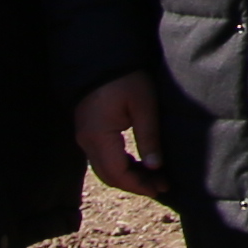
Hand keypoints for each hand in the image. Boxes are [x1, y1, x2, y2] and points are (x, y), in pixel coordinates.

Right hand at [74, 73, 170, 201]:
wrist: (101, 58)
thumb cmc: (125, 78)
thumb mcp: (143, 105)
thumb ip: (149, 136)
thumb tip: (155, 167)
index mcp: (98, 137)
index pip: (118, 173)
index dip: (139, 185)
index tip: (161, 188)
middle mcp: (86, 142)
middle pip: (109, 175)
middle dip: (135, 185)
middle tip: (162, 187)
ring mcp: (85, 137)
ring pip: (105, 168)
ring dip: (129, 176)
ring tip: (155, 179)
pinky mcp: (89, 132)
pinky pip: (103, 158)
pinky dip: (121, 166)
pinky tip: (140, 165)